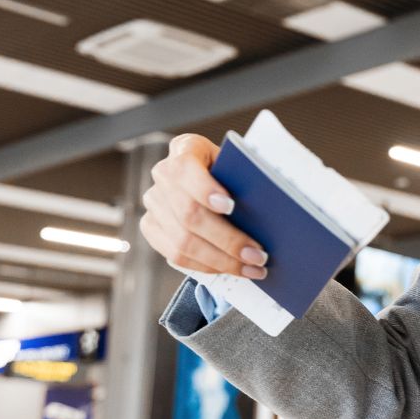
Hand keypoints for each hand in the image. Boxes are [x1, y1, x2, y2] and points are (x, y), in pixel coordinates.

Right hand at [139, 133, 268, 278]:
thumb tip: (268, 206)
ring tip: (251, 268)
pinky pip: (176, 256)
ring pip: (183, 241)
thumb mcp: (237, 164)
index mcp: (185, 148)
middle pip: (188, 214)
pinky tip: (232, 269)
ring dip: (221, 260)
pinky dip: (207, 266)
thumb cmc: (230, 170)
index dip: (205, 189)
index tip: (231, 206)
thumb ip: (246, 177)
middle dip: (227, 239)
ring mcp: (154, 202)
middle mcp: (163, 174)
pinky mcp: (151, 227)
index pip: (185, 169)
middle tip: (257, 254)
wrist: (209, 177)